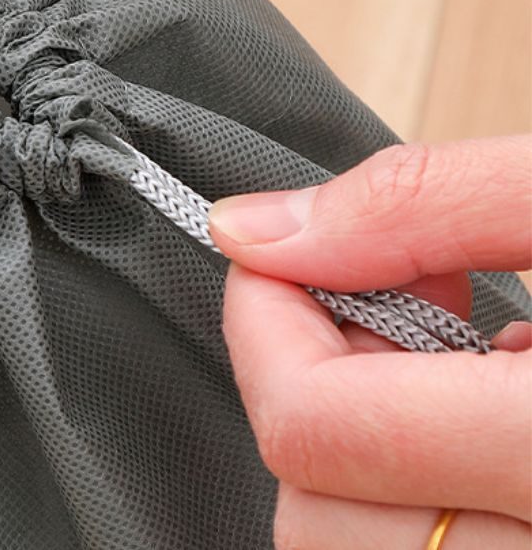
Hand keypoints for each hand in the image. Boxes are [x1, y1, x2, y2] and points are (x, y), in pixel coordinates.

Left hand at [209, 135, 531, 548]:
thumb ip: (423, 205)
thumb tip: (256, 229)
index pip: (315, 426)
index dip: (265, 321)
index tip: (278, 255)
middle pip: (310, 508)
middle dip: (314, 388)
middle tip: (388, 304)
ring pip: (341, 544)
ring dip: (356, 444)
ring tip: (444, 360)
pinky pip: (399, 549)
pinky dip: (401, 487)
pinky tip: (464, 415)